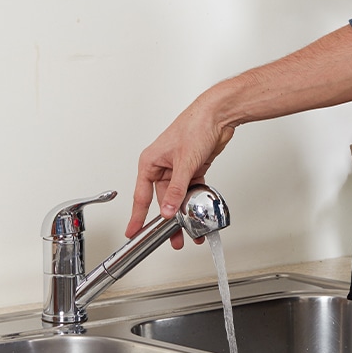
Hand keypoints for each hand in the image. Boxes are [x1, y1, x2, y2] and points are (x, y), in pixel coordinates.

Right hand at [127, 92, 234, 248]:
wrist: (218, 115)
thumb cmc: (195, 126)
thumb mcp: (184, 162)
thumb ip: (176, 189)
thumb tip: (168, 209)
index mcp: (150, 162)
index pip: (141, 196)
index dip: (137, 216)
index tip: (133, 232)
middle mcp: (162, 166)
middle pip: (162, 199)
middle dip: (168, 219)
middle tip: (172, 237)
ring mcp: (178, 168)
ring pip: (178, 197)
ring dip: (184, 212)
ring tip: (190, 229)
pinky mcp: (193, 168)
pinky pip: (191, 190)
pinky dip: (195, 201)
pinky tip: (199, 212)